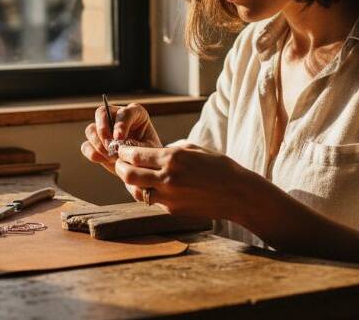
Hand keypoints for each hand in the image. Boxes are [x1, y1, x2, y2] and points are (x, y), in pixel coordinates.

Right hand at [80, 102, 161, 174]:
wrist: (145, 166)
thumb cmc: (150, 154)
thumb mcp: (149, 150)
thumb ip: (135, 147)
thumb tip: (116, 148)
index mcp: (135, 113)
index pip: (125, 112)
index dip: (120, 124)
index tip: (120, 138)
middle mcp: (117, 117)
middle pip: (102, 113)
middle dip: (103, 130)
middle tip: (109, 146)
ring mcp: (104, 130)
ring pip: (91, 129)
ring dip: (98, 144)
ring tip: (110, 156)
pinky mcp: (96, 144)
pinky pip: (86, 145)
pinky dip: (92, 153)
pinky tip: (102, 160)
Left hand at [113, 142, 261, 219]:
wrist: (237, 194)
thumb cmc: (218, 166)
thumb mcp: (192, 148)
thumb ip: (169, 149)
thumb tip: (150, 152)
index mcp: (172, 158)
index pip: (134, 155)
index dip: (123, 152)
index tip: (121, 149)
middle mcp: (167, 178)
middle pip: (128, 175)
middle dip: (120, 168)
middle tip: (120, 163)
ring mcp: (169, 197)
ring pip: (136, 191)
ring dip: (132, 183)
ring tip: (134, 176)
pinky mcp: (173, 210)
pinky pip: (152, 200)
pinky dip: (148, 193)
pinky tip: (152, 186)